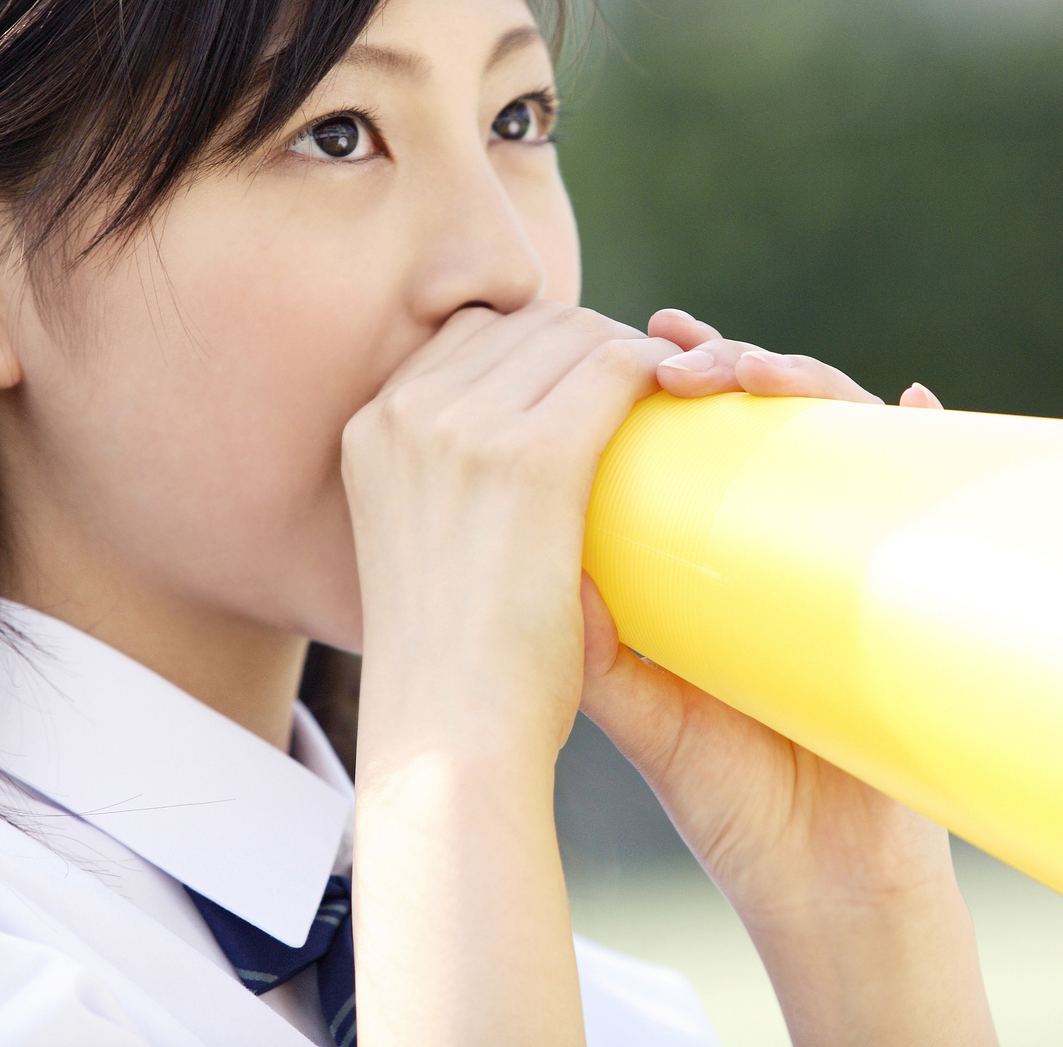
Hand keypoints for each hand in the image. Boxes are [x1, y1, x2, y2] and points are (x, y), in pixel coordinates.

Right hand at [342, 301, 679, 1046]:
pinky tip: (691, 394)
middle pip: (525, 324)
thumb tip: (515, 500)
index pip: (470, 335)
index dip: (542, 348)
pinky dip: (656, 369)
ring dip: (629, 352)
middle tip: (650, 392)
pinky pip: (612, 368)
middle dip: (592, 341)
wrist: (450, 738)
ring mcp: (460, 427)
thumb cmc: (453, 674)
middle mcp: (404, 411)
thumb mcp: (427, 561)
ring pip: (574, 334)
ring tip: (677, 395)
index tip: (593, 386)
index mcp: (371, 430)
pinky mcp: (529, 458)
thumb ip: (456, 507)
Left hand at [579, 310, 995, 1046]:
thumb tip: (533, 549)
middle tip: (671, 351)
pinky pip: (929, 491)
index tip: (614, 346)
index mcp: (716, 559)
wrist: (822, 876)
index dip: (655, 385)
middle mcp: (787, 539)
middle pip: (763, 418)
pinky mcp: (915, 585)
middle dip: (723, 361)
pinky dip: (922, 435)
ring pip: (836, 433)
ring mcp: (853, 555)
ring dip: (798, 380)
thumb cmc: (730, 795)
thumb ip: (590, 645)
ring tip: (744, 370)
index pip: (692, 444)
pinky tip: (909, 399)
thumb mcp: (641, 710)